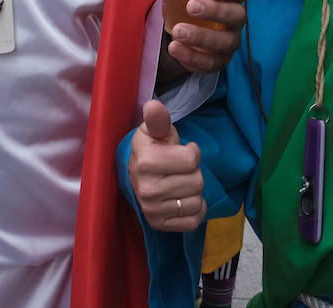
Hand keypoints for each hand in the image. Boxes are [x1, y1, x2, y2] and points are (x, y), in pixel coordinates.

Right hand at [128, 99, 205, 231]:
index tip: (180, 151)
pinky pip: (193, 221)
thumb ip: (158, 119)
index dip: (191, 152)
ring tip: (181, 183)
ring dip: (194, 191)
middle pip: (197, 182)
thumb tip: (153, 106)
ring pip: (197, 202)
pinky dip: (195, 210)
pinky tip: (183, 199)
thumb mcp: (154, 130)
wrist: (135, 175)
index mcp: (146, 162)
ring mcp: (152, 210)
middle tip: (180, 169)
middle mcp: (147, 189)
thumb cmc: (151, 149)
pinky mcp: (159, 225)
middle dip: (193, 172)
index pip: (191, 159)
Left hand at [146, 0, 248, 74]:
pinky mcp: (219, 61)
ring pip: (224, 42)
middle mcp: (235, 20)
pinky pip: (210, 63)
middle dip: (215, 11)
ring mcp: (229, 42)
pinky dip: (192, 57)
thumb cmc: (186, 6)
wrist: (182, 34)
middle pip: (236, 15)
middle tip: (191, 7)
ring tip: (177, 31)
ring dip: (201, 36)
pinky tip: (176, 49)